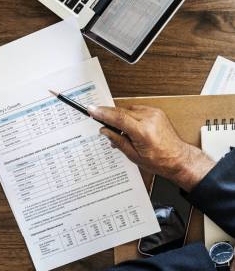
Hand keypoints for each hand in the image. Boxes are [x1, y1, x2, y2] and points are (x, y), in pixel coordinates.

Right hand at [87, 105, 214, 191]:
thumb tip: (104, 131)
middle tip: (98, 120)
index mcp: (143, 132)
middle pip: (121, 111)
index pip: (118, 118)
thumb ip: (117, 140)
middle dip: (108, 115)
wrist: (179, 158)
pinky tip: (130, 126)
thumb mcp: (134, 156)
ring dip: (120, 117)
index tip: (91, 110)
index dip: (103, 113)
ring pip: (127, 110)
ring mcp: (154, 113)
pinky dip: (129, 116)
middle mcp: (149, 119)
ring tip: (121, 132)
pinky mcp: (156, 111)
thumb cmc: (160, 161)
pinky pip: (136, 109)